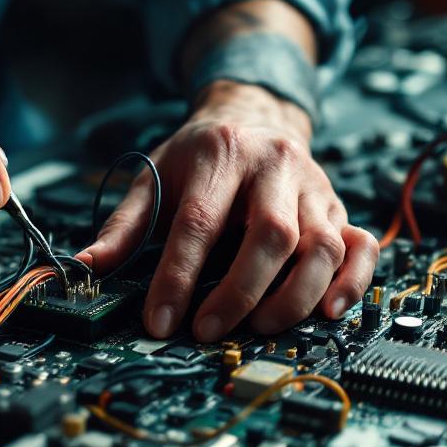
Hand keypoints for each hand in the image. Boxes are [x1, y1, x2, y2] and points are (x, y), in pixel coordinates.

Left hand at [78, 82, 377, 339]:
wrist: (253, 115)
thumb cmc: (200, 157)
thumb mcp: (154, 176)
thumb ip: (123, 225)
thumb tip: (85, 267)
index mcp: (221, 154)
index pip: (199, 223)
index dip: (179, 277)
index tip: (160, 321)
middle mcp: (276, 166)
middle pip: (272, 235)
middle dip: (239, 292)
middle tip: (209, 331)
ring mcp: (315, 188)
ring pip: (321, 246)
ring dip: (294, 297)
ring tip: (259, 328)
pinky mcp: (340, 209)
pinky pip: (361, 247)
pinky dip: (352, 284)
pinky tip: (327, 312)